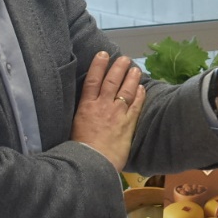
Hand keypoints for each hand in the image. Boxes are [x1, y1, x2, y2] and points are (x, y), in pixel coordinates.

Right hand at [71, 51, 145, 170]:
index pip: (92, 81)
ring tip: (135, 68)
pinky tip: (143, 88)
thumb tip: (84, 109)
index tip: (103, 55)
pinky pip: (136, 105)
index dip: (98, 66)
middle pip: (112, 81)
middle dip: (118, 67)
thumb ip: (82, 114)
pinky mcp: (128, 123)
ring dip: (132, 78)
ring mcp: (117, 114)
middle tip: (124, 58)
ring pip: (126, 90)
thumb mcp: (74, 126)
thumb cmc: (79, 148)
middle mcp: (102, 106)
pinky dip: (140, 95)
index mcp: (86, 106)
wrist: (91, 162)